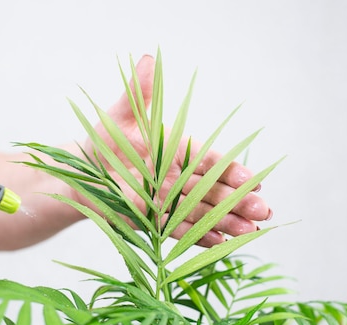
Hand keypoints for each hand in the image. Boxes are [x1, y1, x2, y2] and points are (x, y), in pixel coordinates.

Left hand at [83, 55, 271, 246]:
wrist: (81, 173)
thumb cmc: (104, 140)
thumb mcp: (121, 116)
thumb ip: (138, 93)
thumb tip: (148, 58)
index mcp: (177, 150)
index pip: (208, 160)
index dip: (230, 170)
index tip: (253, 179)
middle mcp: (178, 177)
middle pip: (213, 190)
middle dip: (239, 201)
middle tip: (264, 211)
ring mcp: (168, 202)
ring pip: (202, 212)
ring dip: (227, 222)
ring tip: (252, 232)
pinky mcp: (154, 223)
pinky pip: (180, 231)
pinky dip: (201, 238)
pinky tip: (223, 244)